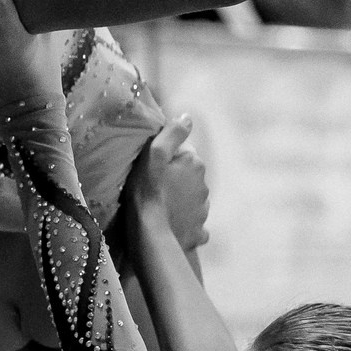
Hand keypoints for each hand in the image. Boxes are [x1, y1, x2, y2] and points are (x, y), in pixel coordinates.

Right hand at [130, 115, 209, 249]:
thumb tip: (187, 117)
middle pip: (188, 176)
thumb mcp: (153, 155)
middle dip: (175, 178)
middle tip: (153, 186)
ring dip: (180, 200)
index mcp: (195, 164)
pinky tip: (172, 225)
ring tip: (160, 206)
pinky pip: (193, 224)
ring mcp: (203, 210)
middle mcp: (204, 185)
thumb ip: (171, 133)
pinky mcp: (199, 231)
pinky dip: (185, 223)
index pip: (184, 152)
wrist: (151, 234)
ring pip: (191, 199)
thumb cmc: (147, 191)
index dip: (167, 158)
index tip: (151, 167)